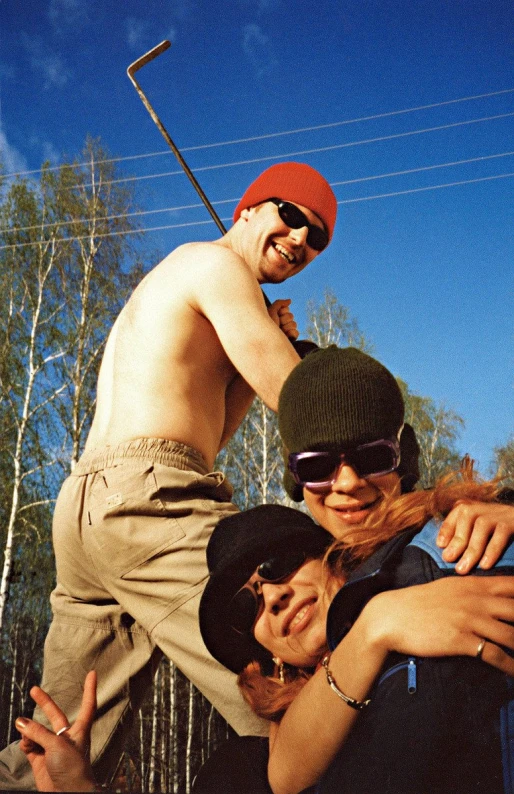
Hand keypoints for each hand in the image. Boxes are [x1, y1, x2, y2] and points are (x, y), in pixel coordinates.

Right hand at [15, 671, 96, 791]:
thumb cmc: (72, 768)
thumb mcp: (57, 745)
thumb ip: (38, 732)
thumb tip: (21, 722)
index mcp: (80, 729)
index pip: (87, 705)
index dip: (89, 689)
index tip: (92, 673)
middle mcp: (66, 736)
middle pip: (55, 714)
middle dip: (44, 702)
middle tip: (33, 689)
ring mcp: (52, 748)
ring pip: (37, 731)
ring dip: (29, 730)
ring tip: (25, 732)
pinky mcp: (40, 760)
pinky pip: (29, 745)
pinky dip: (26, 743)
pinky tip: (26, 745)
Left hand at [268, 299, 298, 339]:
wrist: (264, 339)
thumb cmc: (264, 325)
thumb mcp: (270, 312)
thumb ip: (279, 303)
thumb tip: (290, 300)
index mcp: (277, 317)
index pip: (286, 309)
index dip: (281, 312)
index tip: (274, 316)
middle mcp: (282, 323)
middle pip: (291, 316)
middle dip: (283, 320)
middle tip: (276, 325)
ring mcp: (286, 332)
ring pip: (294, 324)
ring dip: (286, 327)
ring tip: (278, 332)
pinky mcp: (290, 339)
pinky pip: (296, 332)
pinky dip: (291, 333)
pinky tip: (284, 336)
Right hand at [364, 576, 513, 674]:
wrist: (392, 616)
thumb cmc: (419, 602)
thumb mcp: (448, 587)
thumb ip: (473, 589)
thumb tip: (493, 595)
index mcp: (474, 584)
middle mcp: (476, 599)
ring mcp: (470, 619)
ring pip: (513, 634)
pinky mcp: (462, 640)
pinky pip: (495, 655)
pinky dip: (511, 666)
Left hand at [436, 500, 513, 572]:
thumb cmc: (501, 536)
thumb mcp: (483, 533)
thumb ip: (467, 537)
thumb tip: (447, 552)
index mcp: (479, 507)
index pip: (458, 511)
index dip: (447, 527)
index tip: (440, 545)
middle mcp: (488, 507)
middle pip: (467, 516)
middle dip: (457, 540)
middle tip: (448, 559)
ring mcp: (502, 513)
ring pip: (482, 524)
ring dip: (471, 548)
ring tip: (462, 568)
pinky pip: (501, 533)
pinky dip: (491, 550)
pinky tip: (485, 565)